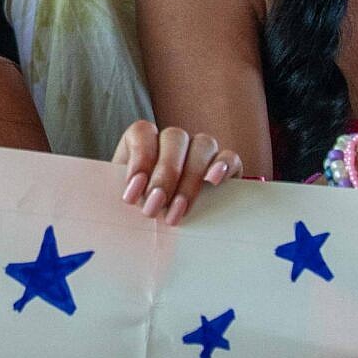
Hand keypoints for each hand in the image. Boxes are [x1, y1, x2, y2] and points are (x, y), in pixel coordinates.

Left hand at [112, 121, 241, 224]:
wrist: (164, 225)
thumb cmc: (141, 208)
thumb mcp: (128, 200)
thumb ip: (127, 194)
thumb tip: (126, 200)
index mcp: (144, 140)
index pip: (143, 133)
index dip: (139, 159)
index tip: (132, 193)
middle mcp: (174, 140)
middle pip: (174, 139)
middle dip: (164, 176)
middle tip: (154, 207)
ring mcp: (201, 150)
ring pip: (203, 145)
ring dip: (190, 179)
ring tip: (179, 210)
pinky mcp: (226, 166)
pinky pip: (230, 157)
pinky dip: (224, 166)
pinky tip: (214, 182)